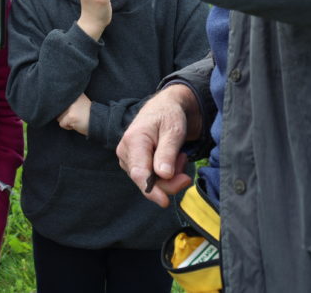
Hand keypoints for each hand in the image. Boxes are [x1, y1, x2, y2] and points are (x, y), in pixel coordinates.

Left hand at [57, 93, 91, 135]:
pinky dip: (68, 127)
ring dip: (66, 121)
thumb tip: (53, 104)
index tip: (69, 110)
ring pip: (59, 117)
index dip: (61, 106)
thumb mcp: (80, 102)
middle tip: (76, 116)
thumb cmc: (88, 114)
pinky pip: (62, 124)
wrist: (100, 122)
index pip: (59, 99)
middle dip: (64, 115)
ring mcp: (71, 107)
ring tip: (77, 120)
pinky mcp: (71, 117)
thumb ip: (69, 101)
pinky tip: (77, 124)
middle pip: (58, 109)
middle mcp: (72, 98)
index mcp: (75, 93)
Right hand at [116, 84, 199, 207]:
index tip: (165, 202)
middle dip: (171, 179)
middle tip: (185, 161)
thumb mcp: (173, 131)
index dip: (152, 190)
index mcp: (133, 141)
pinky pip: (151, 179)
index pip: (139, 173)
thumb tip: (163, 175)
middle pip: (147, 181)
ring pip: (150, 182)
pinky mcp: (133, 164)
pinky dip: (165, 173)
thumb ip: (167, 152)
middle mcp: (125, 152)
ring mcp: (128, 159)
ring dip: (170, 174)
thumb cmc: (168, 116)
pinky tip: (170, 159)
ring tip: (177, 154)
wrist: (163, 108)